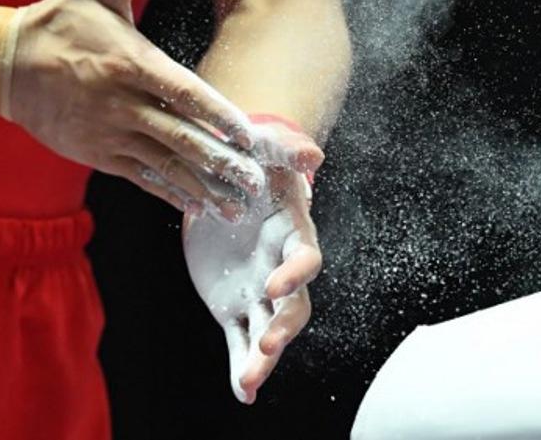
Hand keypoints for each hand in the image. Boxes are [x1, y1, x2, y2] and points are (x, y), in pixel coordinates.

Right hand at [8, 0, 269, 213]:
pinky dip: (169, 192)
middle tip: (257, 181)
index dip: (216, 113)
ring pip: (164, 164)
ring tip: (238, 206)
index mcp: (129, 63)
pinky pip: (140, 177)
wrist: (3, 65)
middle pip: (179, 137)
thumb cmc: (59, 21)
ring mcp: (108, 133)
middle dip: (221, 161)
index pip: (182, 92)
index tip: (248, 134)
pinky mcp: (97, 153)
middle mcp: (121, 103)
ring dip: (203, 185)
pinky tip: (198, 206)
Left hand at [183, 164, 321, 402]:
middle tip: (266, 346)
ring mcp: (259, 290)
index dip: (295, 273)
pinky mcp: (233, 304)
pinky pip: (240, 340)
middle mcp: (281, 267)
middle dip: (283, 328)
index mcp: (292, 232)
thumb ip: (289, 149)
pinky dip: (241, 366)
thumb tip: (313, 154)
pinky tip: (242, 393)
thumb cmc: (254, 159)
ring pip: (269, 330)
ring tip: (249, 383)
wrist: (226, 177)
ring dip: (263, 358)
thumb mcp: (266, 146)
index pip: (305, 258)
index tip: (274, 286)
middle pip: (294, 306)